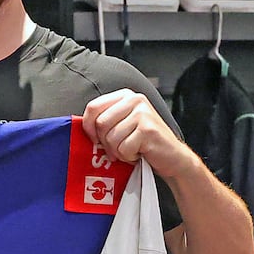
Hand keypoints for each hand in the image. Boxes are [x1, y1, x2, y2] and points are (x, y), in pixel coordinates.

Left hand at [81, 90, 198, 181]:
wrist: (172, 157)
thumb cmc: (144, 143)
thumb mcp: (123, 124)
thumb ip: (105, 120)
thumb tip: (81, 128)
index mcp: (125, 95)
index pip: (93, 107)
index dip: (88, 127)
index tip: (95, 139)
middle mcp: (135, 100)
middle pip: (100, 124)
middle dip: (105, 142)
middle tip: (118, 148)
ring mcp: (142, 113)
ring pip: (111, 138)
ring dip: (118, 151)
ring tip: (131, 149)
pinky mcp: (148, 130)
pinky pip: (123, 148)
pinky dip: (129, 157)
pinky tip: (139, 153)